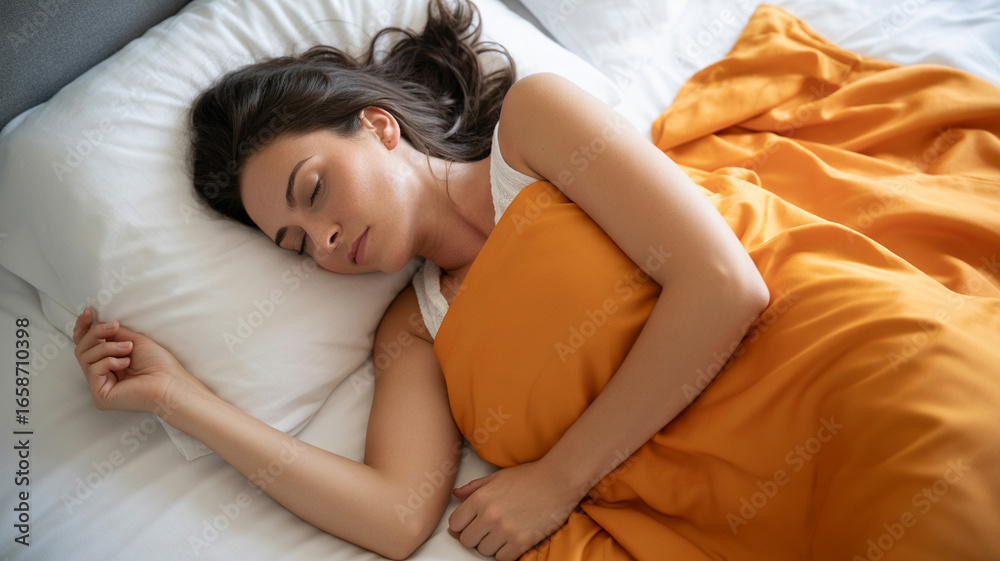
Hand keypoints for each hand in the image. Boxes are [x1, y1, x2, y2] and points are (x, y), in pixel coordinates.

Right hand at [72, 308, 206, 417]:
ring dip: (108, 347)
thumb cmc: (158, 363)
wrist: (169, 382)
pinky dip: (110, 361)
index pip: (86, 345)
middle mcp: (101, 375)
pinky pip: (93, 369)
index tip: (89, 312)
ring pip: (85, 357)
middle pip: (81, 349)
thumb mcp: (133, 340)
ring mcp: (99, 386)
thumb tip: (98, 322)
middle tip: (114, 327)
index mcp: (109, 363)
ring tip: (128, 348)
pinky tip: (126, 364)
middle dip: (95, 333)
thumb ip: (112, 334)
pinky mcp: (100, 396)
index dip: (83, 328)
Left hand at [448, 459, 584, 559]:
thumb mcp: (498, 477)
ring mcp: (505, 530)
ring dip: (490, 545)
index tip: (467, 525)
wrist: (558, 481)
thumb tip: (457, 495)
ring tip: (501, 533)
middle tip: (486, 530)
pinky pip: (502, 558)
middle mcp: (490, 516)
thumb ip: (474, 487)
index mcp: (481, 498)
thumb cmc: (530, 477)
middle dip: (474, 536)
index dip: (460, 526)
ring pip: (483, 551)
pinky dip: (504, 553)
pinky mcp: (521, 542)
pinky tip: (511, 541)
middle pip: (467, 540)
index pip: (455, 523)